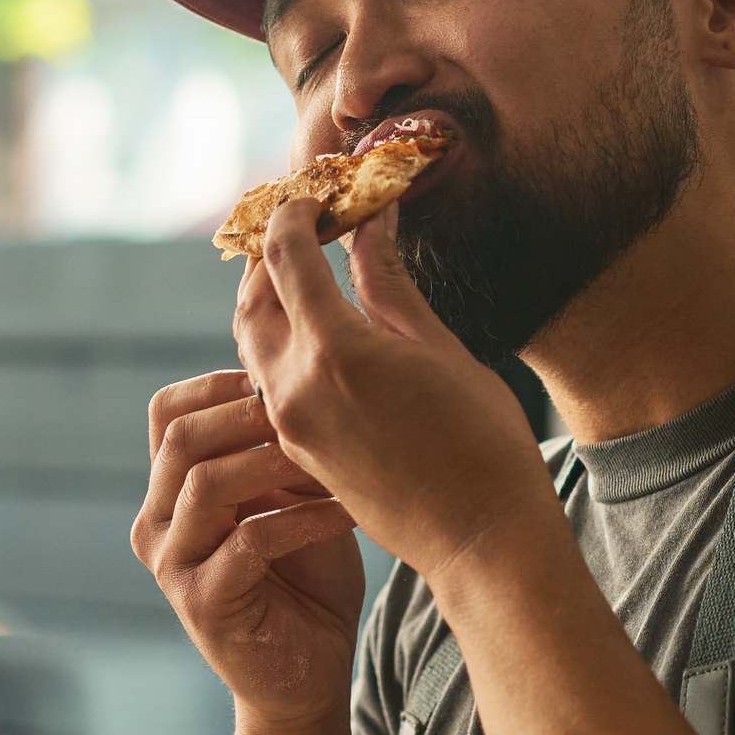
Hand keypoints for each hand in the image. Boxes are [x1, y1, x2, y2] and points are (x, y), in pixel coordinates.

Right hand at [131, 367, 366, 725]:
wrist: (308, 676)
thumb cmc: (307, 579)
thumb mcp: (291, 499)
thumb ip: (279, 448)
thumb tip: (302, 372)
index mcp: (169, 492)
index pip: (167, 412)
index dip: (221, 383)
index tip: (284, 376)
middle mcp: (157, 524)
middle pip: (180, 438)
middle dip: (248, 412)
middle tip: (313, 404)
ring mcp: (173, 566)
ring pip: (205, 484)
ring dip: (275, 460)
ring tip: (331, 454)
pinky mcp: (203, 604)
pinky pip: (248, 542)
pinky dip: (303, 520)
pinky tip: (347, 513)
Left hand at [235, 197, 565, 595]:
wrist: (482, 540)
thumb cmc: (484, 444)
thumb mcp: (441, 349)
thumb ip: (390, 284)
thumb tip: (372, 220)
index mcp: (335, 350)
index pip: (286, 254)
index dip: (297, 211)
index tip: (319, 194)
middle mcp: (295, 387)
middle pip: (250, 298)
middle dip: (269, 254)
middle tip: (302, 227)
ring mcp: (291, 425)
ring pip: (250, 344)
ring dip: (268, 302)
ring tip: (306, 277)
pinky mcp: (298, 452)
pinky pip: (267, 383)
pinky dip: (279, 346)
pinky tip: (319, 336)